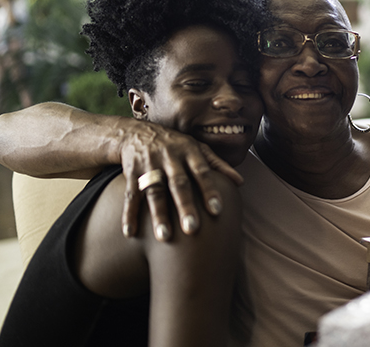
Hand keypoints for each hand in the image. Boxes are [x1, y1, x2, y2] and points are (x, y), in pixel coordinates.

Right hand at [118, 120, 242, 240]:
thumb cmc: (176, 145)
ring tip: (164, 237)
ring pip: (154, 191)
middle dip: (185, 206)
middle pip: (178, 183)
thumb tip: (240, 182)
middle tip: (192, 229)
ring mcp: (149, 165)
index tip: (217, 210)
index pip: (202, 172)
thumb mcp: (197, 148)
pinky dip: (129, 214)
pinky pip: (130, 195)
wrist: (137, 132)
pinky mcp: (131, 172)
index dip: (209, 190)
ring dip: (158, 214)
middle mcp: (170, 158)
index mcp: (189, 151)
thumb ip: (217, 165)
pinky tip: (130, 233)